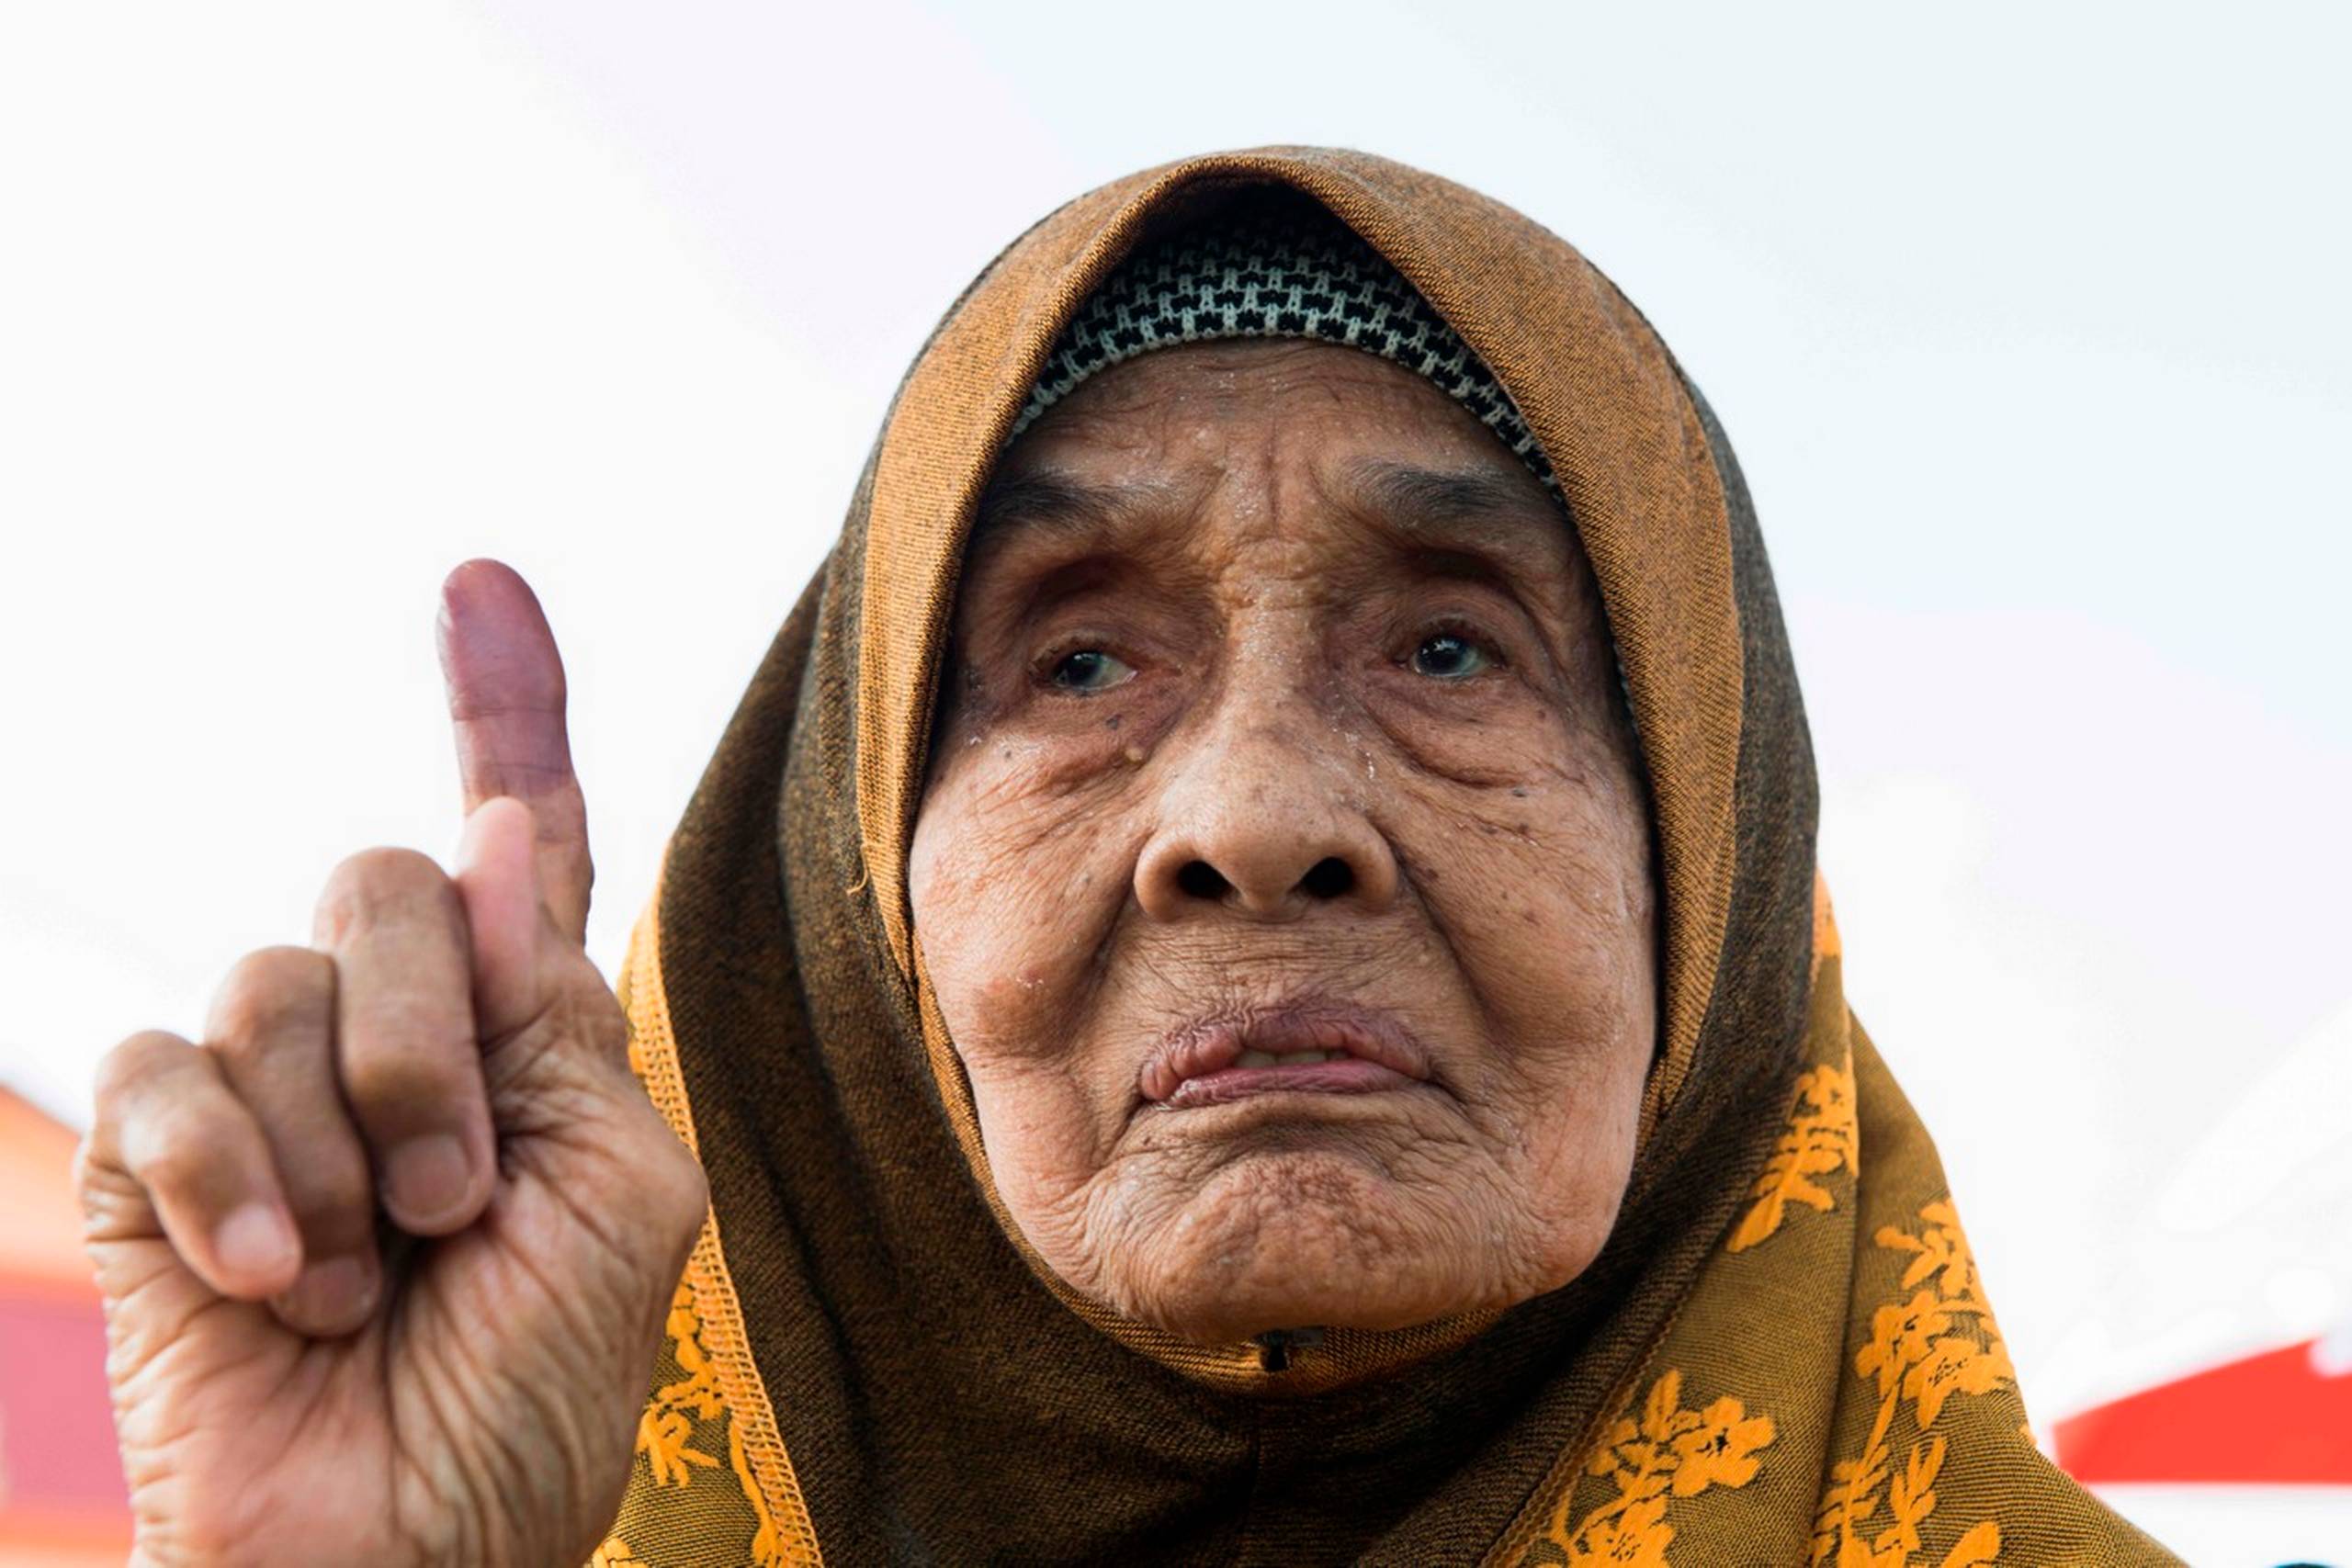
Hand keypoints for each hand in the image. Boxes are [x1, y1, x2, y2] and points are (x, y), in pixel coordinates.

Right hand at [78, 561, 707, 1567]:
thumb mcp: (617, 1193)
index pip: (517, 839)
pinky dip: (236, 1180)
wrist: (408, 1552)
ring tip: (371, 1275)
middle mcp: (394, 1035)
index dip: (504, 708)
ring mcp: (268, 1089)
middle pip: (388, 885)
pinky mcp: (155, 1153)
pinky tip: (279, 1281)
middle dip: (431, 1051)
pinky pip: (171, 1068)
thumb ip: (563, 1016)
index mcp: (526, 1037)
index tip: (481, 583)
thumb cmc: (532, 1395)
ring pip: (280, 978)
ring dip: (346, 1149)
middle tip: (456, 1211)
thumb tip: (509, 835)